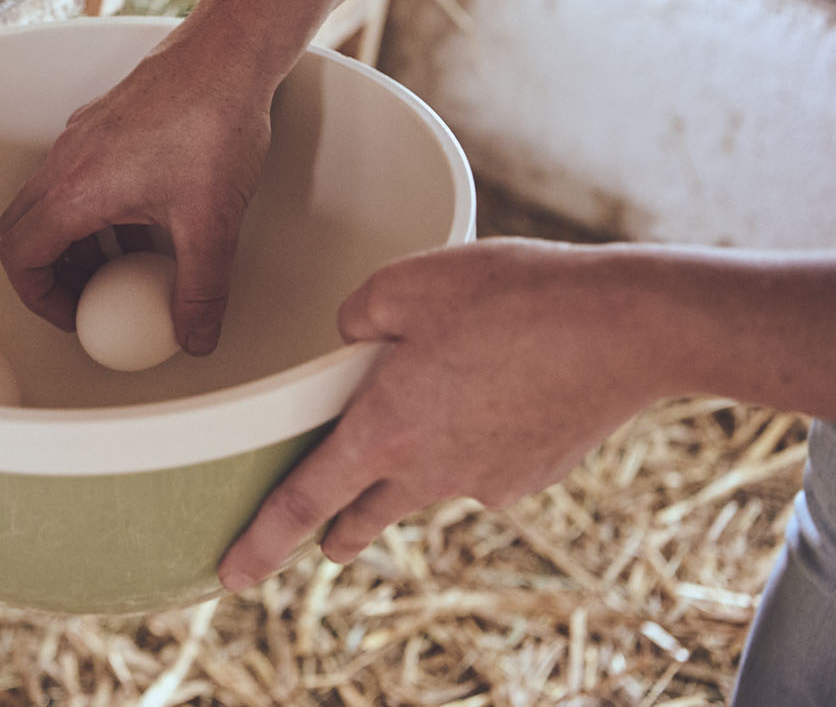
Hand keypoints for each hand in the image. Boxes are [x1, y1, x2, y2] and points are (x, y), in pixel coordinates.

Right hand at [0, 28, 274, 351]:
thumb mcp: (212, 225)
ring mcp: (80, 138)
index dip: (39, 298)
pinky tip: (144, 218)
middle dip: (48, 273)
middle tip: (86, 297)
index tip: (73, 315)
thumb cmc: (213, 123)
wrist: (225, 57)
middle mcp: (65, 161)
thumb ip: (201, 290)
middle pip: (21, 229)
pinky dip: (91, 209)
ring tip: (120, 264)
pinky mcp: (100, 123)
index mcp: (76, 192)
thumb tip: (194, 335)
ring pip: (47, 201)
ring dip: (72, 241)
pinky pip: (72, 176)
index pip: (20, 256)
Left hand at [218, 238, 659, 591]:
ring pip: (427, 483)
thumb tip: (351, 343)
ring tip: (412, 435)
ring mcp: (488, 481)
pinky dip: (472, 441)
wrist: (627, 328)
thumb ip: (355, 320)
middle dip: (335, 531)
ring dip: (408, 471)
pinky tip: (491, 396)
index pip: (302, 501)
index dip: (261, 541)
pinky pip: (482, 463)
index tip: (231, 573)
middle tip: (322, 541)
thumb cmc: (511, 297)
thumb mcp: (404, 285)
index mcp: (383, 434)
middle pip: (363, 514)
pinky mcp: (534, 474)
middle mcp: (431, 472)